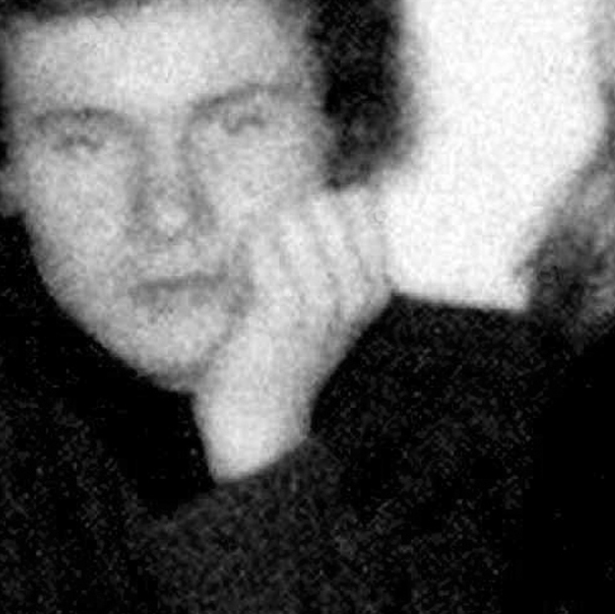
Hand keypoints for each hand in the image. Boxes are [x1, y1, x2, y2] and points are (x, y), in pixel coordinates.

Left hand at [194, 187, 391, 480]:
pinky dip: (245, 252)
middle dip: (289, 214)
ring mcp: (324, 302)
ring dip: (263, 234)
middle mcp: (358, 292)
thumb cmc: (282, 353)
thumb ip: (329, 252)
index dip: (320, 204)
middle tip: (268, 255)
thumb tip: (328, 192)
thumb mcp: (324, 304)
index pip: (361, 203)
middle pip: (327, 203)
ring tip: (252, 268)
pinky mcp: (284, 312)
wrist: (260, 421)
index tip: (296, 240)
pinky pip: (262, 247)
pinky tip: (239, 279)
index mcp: (375, 286)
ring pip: (294, 218)